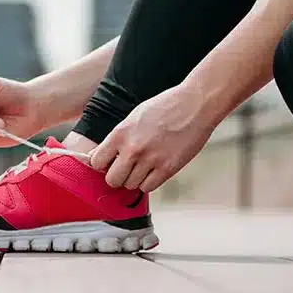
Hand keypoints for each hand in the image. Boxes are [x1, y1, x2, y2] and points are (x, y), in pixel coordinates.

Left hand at [89, 85, 214, 191]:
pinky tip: (155, 170)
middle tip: (127, 168)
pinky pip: (148, 187)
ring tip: (145, 166)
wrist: (196, 104)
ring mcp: (150, 160)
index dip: (103, 165)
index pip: (97, 162)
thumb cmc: (166, 107)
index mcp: (121, 133)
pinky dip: (149, 182)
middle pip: (112, 180)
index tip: (110, 163)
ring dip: (135, 179)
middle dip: (118, 176)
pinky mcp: (168, 168)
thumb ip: (118, 138)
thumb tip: (99, 156)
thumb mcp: (135, 117)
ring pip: (130, 185)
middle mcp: (133, 148)